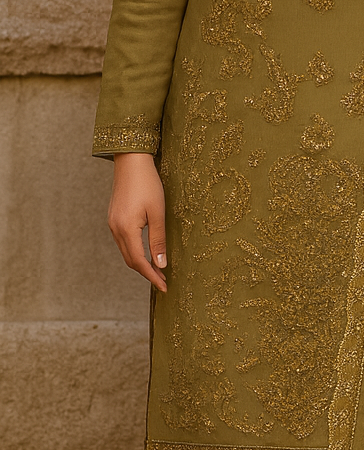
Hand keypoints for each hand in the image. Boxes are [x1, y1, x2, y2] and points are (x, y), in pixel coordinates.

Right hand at [108, 153, 167, 291]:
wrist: (131, 162)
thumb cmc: (148, 184)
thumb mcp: (157, 213)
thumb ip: (158, 240)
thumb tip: (161, 264)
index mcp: (126, 229)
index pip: (139, 262)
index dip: (152, 276)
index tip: (165, 287)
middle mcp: (115, 229)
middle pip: (130, 260)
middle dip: (147, 273)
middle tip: (163, 282)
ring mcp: (112, 224)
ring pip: (126, 252)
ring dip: (140, 263)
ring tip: (157, 270)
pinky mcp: (114, 218)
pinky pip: (124, 242)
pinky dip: (134, 252)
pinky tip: (146, 253)